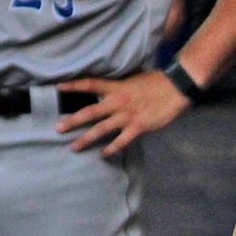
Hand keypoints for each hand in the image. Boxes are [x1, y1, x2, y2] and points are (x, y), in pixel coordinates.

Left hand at [57, 69, 191, 155]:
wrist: (178, 87)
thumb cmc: (158, 82)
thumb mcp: (134, 79)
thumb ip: (120, 86)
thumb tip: (111, 88)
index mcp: (117, 87)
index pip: (90, 85)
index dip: (74, 86)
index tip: (58, 88)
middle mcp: (118, 102)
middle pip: (90, 112)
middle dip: (73, 121)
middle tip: (57, 128)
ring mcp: (128, 115)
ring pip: (102, 129)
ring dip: (86, 139)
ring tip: (74, 147)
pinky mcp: (139, 127)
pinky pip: (122, 141)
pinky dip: (111, 149)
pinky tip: (103, 155)